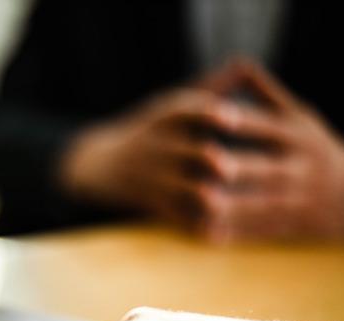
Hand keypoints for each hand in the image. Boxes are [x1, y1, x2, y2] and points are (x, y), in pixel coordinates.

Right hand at [60, 86, 245, 231]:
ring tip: (243, 206)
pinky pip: (181, 217)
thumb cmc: (148, 133)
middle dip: (217, 162)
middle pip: (197, 153)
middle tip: (245, 169)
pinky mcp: (153, 203)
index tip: (233, 117)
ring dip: (217, 198)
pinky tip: (224, 232)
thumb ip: (209, 89)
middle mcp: (163, 146)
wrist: (99, 166)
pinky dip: (202, 226)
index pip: (189, 110)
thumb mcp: (169, 107)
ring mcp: (157, 177)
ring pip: (193, 190)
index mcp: (169, 118)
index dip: (211, 113)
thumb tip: (245, 65)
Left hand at [195, 59, 343, 240]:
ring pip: (263, 204)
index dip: (244, 120)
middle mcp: (300, 167)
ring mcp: (297, 200)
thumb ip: (267, 94)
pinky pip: (261, 231)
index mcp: (299, 136)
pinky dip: (234, 233)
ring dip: (232, 204)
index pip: (269, 126)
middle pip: (268, 168)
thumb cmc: (313, 147)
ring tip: (200, 201)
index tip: (216, 114)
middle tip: (208, 161)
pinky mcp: (291, 226)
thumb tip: (237, 62)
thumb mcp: (300, 117)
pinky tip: (206, 232)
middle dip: (240, 165)